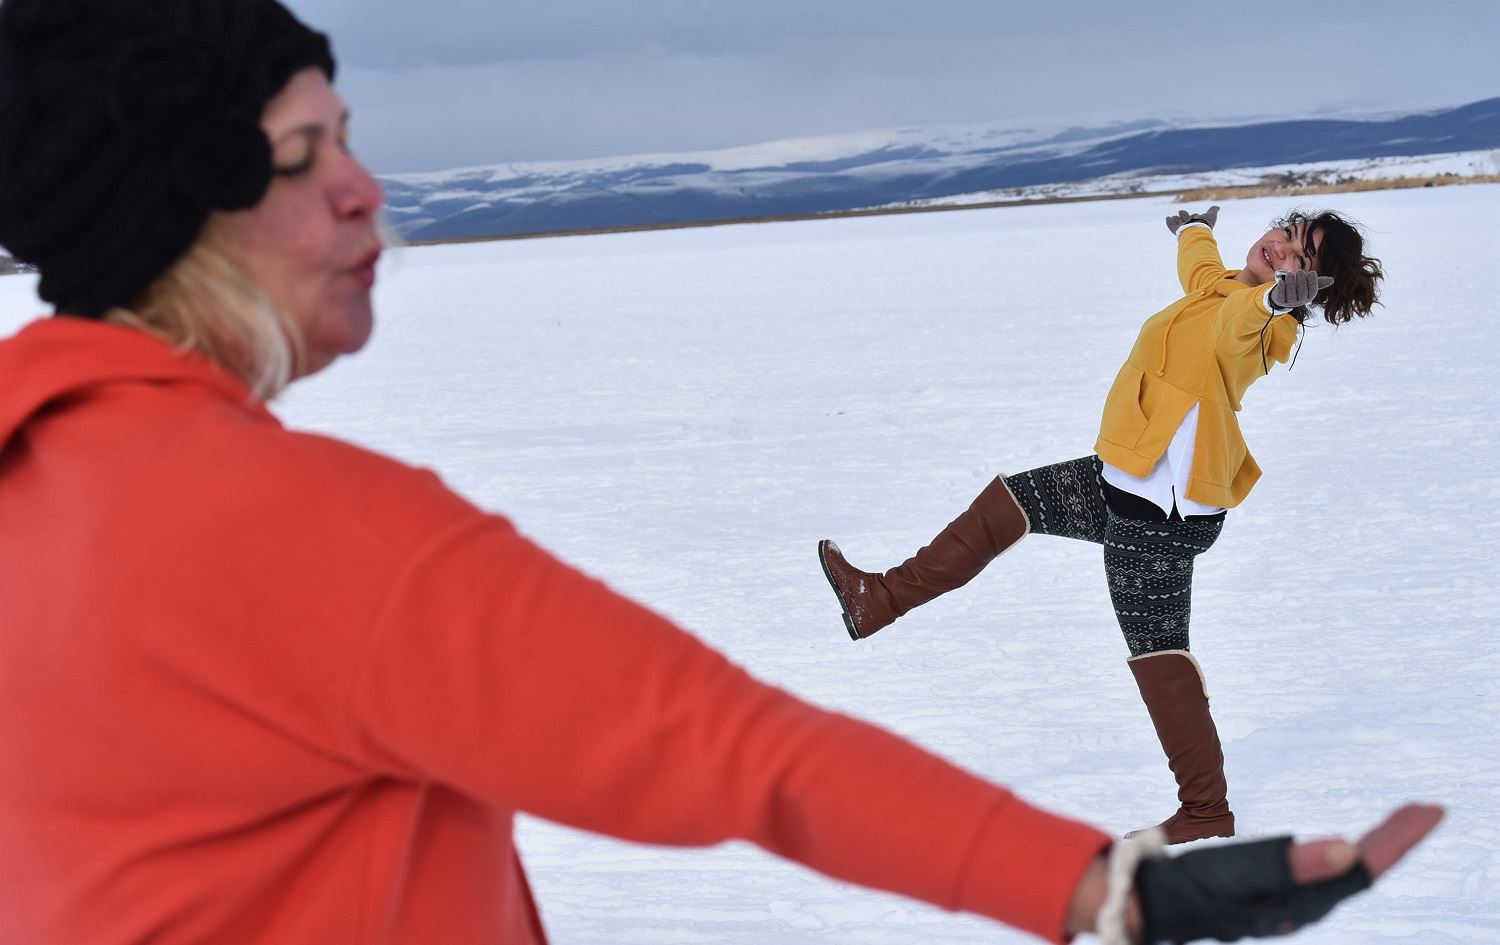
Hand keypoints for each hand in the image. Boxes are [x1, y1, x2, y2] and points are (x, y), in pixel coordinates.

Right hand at [1135, 803, 1443, 943]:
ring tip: (1404, 820)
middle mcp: (1303, 906)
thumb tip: (1349, 849)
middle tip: (1427, 808)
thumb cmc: (1189, 889)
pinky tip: (1352, 847)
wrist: (1148, 904)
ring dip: (1379, 844)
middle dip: (1396, 838)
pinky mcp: (1276, 894)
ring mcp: (1290, 902)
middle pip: (1363, 870)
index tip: (1428, 810)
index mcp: (1300, 902)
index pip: (1365, 869)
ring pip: (1349, 871)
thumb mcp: (1234, 874)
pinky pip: (1329, 872)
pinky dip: (1352, 851)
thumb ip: (1289, 863)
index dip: (1398, 841)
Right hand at [1165, 205, 1218, 234]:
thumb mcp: (1211, 215)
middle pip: (1185, 219)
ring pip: (1178, 222)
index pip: (1195, 216)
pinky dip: (1169, 222)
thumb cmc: (1205, 224)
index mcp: (1198, 223)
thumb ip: (1213, 210)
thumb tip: (1217, 207)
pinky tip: (1167, 218)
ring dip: (1176, 218)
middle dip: (1184, 215)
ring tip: (1173, 216)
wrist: (1197, 231)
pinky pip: (1171, 226)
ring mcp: (1182, 228)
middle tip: (1181, 212)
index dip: (1195, 215)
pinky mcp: (1176, 230)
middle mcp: (1190, 226)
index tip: (1196, 215)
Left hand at [1269, 269, 1334, 308]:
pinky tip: (1281, 281)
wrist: (1283, 296)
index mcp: (1308, 297)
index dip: (1313, 282)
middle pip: (1302, 292)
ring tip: (1290, 274)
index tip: (1312, 273)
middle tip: (1300, 272)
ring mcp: (1290, 303)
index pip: (1312, 291)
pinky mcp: (1280, 302)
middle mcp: (1300, 301)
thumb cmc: (1298, 288)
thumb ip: (1318, 282)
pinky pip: (1281, 296)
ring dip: (1291, 283)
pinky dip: (1281, 288)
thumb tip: (1332, 280)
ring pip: (1291, 293)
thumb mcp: (1308, 284)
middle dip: (1302, 281)